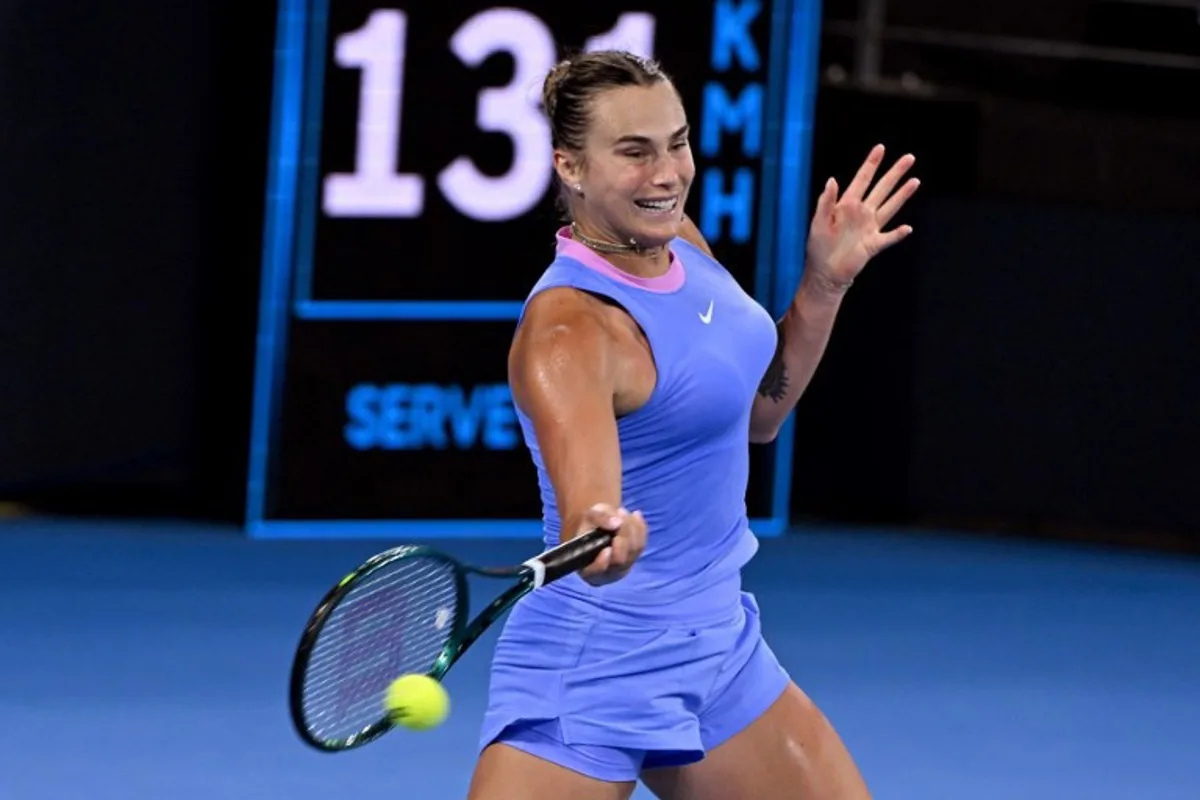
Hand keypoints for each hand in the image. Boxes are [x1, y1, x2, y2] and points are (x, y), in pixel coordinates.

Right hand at [576, 503, 646, 586]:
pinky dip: (640, 528)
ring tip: (622, 512)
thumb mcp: (590, 516)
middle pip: (619, 560)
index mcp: (587, 569)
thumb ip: (599, 518)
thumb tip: (616, 523)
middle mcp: (606, 574)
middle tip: (618, 516)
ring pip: (633, 551)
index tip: (607, 549)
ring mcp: (623, 568)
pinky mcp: (635, 559)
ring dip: (630, 528)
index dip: (602, 563)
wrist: (601, 527)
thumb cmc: (591, 525)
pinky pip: (642, 544)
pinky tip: (635, 514)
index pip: (594, 572)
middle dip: (622, 536)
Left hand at [805, 144, 919, 288]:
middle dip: (895, 173)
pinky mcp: (873, 245)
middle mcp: (862, 213)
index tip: (881, 148)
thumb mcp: (818, 222)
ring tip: (915, 181)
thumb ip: (826, 202)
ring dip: (902, 195)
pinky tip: (907, 228)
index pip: (862, 180)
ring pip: (890, 207)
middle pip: (882, 189)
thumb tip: (832, 179)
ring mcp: (870, 228)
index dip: (871, 164)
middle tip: (909, 158)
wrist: (824, 272)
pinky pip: (889, 238)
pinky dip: (898, 234)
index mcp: (847, 205)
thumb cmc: (818, 247)